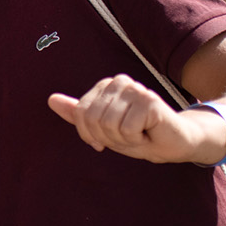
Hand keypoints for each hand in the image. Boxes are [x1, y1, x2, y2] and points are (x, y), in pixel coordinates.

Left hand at [47, 74, 225, 164]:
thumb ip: (78, 114)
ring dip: (124, 139)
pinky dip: (137, 139)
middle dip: (109, 138)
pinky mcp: (149, 101)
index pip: (81, 114)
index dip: (92, 134)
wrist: (174, 143)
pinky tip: (149, 133)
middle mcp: (119, 81)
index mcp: (106, 85)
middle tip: (128, 136)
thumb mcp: (103, 128)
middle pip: (93, 119)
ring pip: (109, 125)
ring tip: (139, 134)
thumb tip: (51, 99)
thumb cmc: (139, 135)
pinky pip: (126, 129)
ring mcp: (135, 89)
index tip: (110, 137)